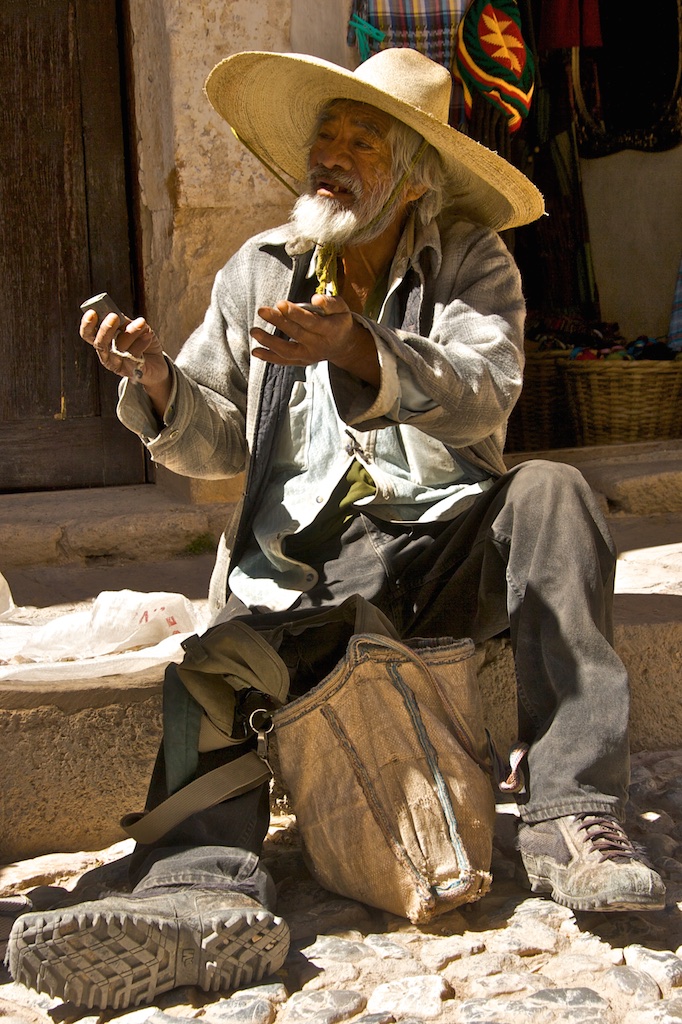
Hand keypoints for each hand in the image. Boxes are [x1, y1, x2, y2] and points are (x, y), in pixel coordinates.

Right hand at [80, 311, 166, 384]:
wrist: (158, 362)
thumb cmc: (143, 341)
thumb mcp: (134, 328)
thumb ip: (125, 322)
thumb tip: (118, 315)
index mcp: (102, 341)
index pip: (88, 334)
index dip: (87, 325)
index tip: (92, 312)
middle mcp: (106, 354)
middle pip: (100, 343)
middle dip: (106, 329)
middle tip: (114, 316)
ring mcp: (117, 365)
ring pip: (119, 349)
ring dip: (130, 333)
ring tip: (141, 322)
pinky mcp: (129, 372)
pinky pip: (133, 356)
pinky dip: (140, 344)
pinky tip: (148, 335)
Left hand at [251, 295, 379, 387]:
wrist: (343, 345)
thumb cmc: (339, 322)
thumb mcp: (342, 308)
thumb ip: (330, 302)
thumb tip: (316, 299)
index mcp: (330, 330)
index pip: (311, 322)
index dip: (295, 314)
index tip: (280, 304)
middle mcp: (318, 345)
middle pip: (296, 333)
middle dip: (278, 322)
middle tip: (262, 311)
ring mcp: (309, 355)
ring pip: (288, 351)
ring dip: (269, 342)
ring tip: (254, 331)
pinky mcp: (301, 361)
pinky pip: (284, 361)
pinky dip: (269, 358)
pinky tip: (255, 351)